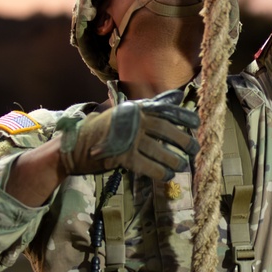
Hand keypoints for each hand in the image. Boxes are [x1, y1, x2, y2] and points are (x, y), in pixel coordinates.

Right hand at [57, 99, 198, 181]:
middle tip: (194, 150)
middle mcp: (133, 120)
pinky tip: (166, 176)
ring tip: (181, 166)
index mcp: (136, 108)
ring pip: (158, 149)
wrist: (74, 146)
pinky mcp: (121, 155)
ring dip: (174, 160)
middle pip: (165, 130)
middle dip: (183, 141)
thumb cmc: (104, 130)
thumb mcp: (126, 112)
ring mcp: (127, 137)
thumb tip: (176, 96)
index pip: (165, 109)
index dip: (183, 117)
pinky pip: (146, 165)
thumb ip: (151, 106)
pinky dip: (159, 171)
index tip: (197, 124)